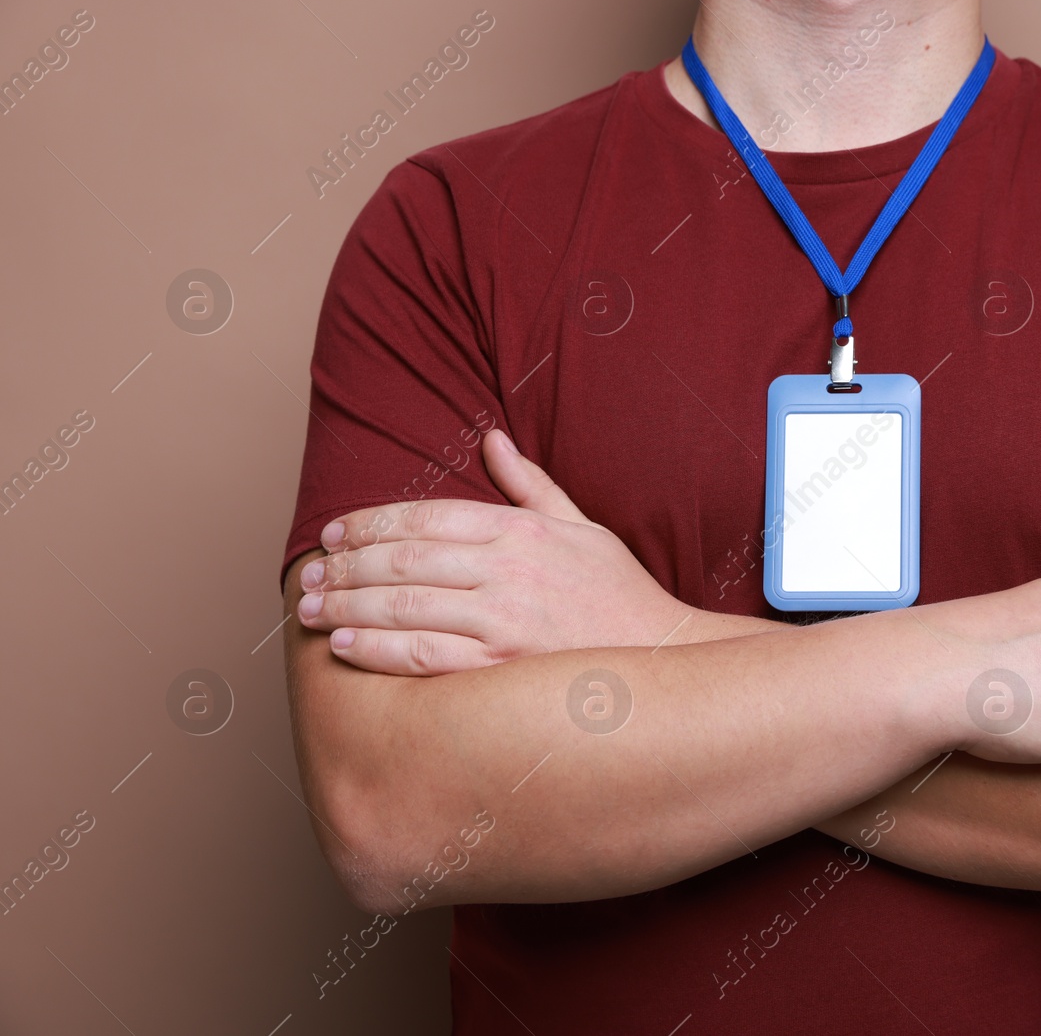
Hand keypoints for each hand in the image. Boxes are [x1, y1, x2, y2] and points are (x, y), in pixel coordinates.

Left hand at [296, 429, 686, 674]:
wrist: (663, 658)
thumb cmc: (619, 593)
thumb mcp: (582, 526)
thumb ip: (530, 485)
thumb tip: (492, 439)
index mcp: (523, 531)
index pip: (428, 516)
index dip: (372, 523)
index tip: (335, 533)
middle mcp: (509, 570)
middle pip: (405, 560)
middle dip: (346, 565)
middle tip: (310, 572)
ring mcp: (505, 621)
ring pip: (405, 607)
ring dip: (347, 605)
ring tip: (312, 607)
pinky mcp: (503, 668)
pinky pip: (425, 656)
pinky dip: (379, 649)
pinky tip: (346, 645)